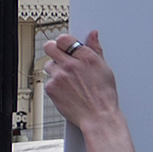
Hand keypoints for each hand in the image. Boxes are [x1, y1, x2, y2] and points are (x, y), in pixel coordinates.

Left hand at [41, 30, 145, 151]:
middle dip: (52, 49)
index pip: (64, 39)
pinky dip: (54, 84)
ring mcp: (59, 77)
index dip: (62, 41)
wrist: (97, 116)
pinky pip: (48, 81)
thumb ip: (96, 49)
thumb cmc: (104, 95)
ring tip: (67, 78)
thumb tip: (92, 35)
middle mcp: (71, 65)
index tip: (64, 45)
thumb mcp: (104, 68)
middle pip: (49, 47)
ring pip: (48, 65)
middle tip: (57, 54)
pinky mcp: (51, 88)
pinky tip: (66, 90)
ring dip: (55, 68)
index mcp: (87, 57)